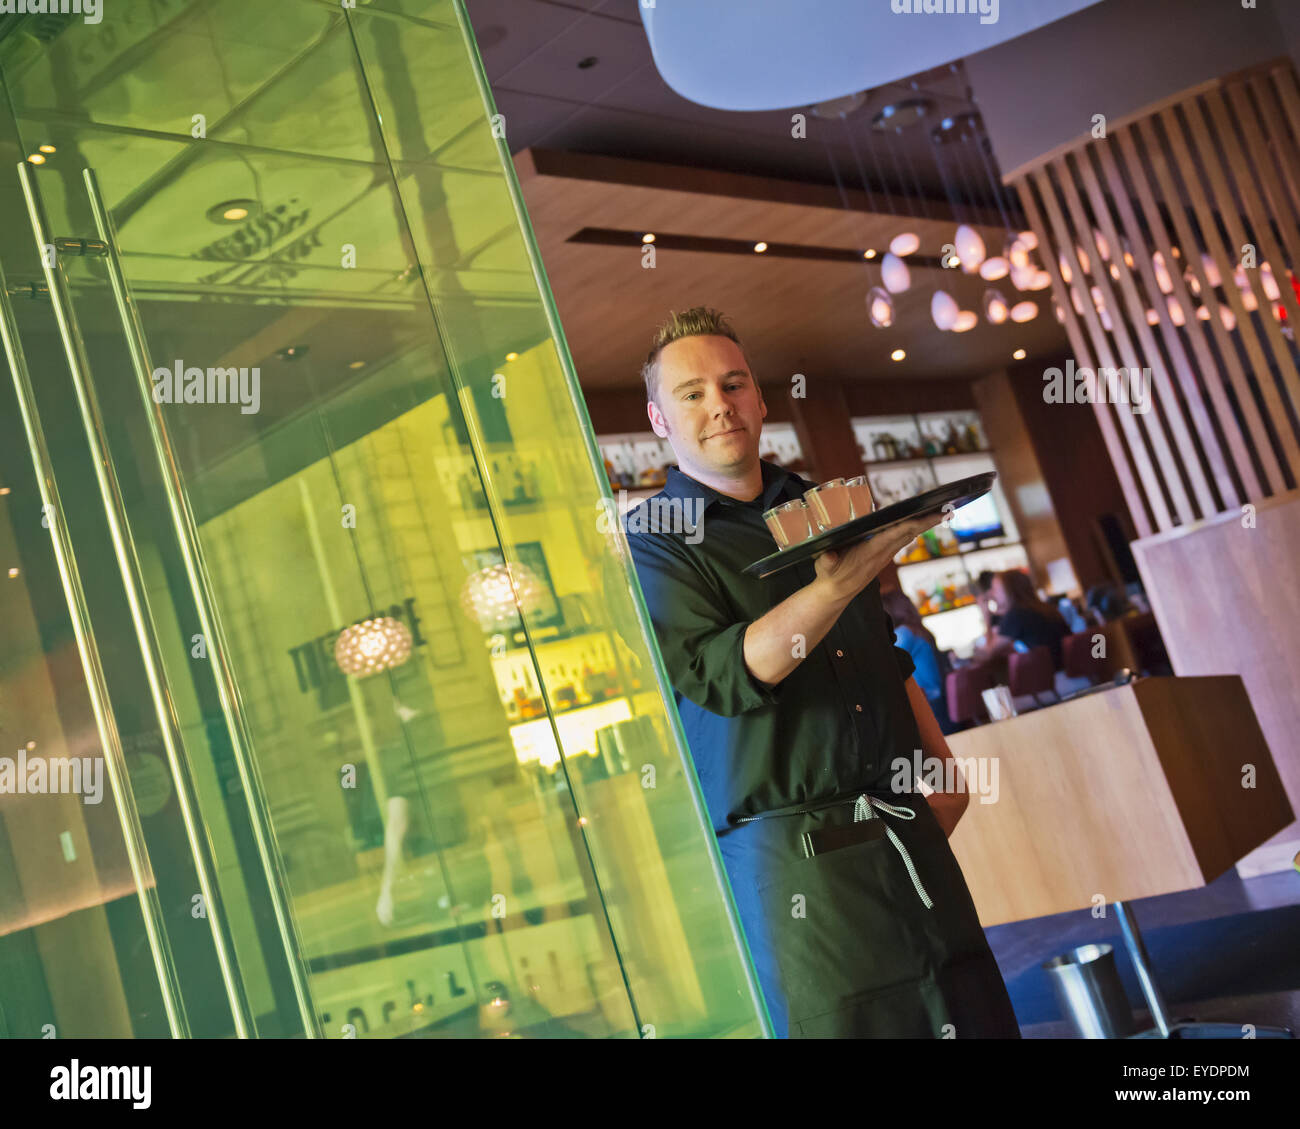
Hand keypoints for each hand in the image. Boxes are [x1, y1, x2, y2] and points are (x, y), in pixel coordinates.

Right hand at [812, 513, 938, 603]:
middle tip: (947, 510)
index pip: (896, 534)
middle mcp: (882, 553)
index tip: (928, 515)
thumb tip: (828, 555)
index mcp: (871, 551)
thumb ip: (827, 561)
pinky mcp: (883, 556)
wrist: (836, 594)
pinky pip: (902, 540)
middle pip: (909, 533)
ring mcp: (884, 555)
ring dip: (924, 525)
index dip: (913, 523)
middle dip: (927, 522)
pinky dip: (913, 530)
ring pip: (908, 536)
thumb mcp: (825, 567)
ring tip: (940, 512)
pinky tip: (920, 522)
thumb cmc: (830, 576)